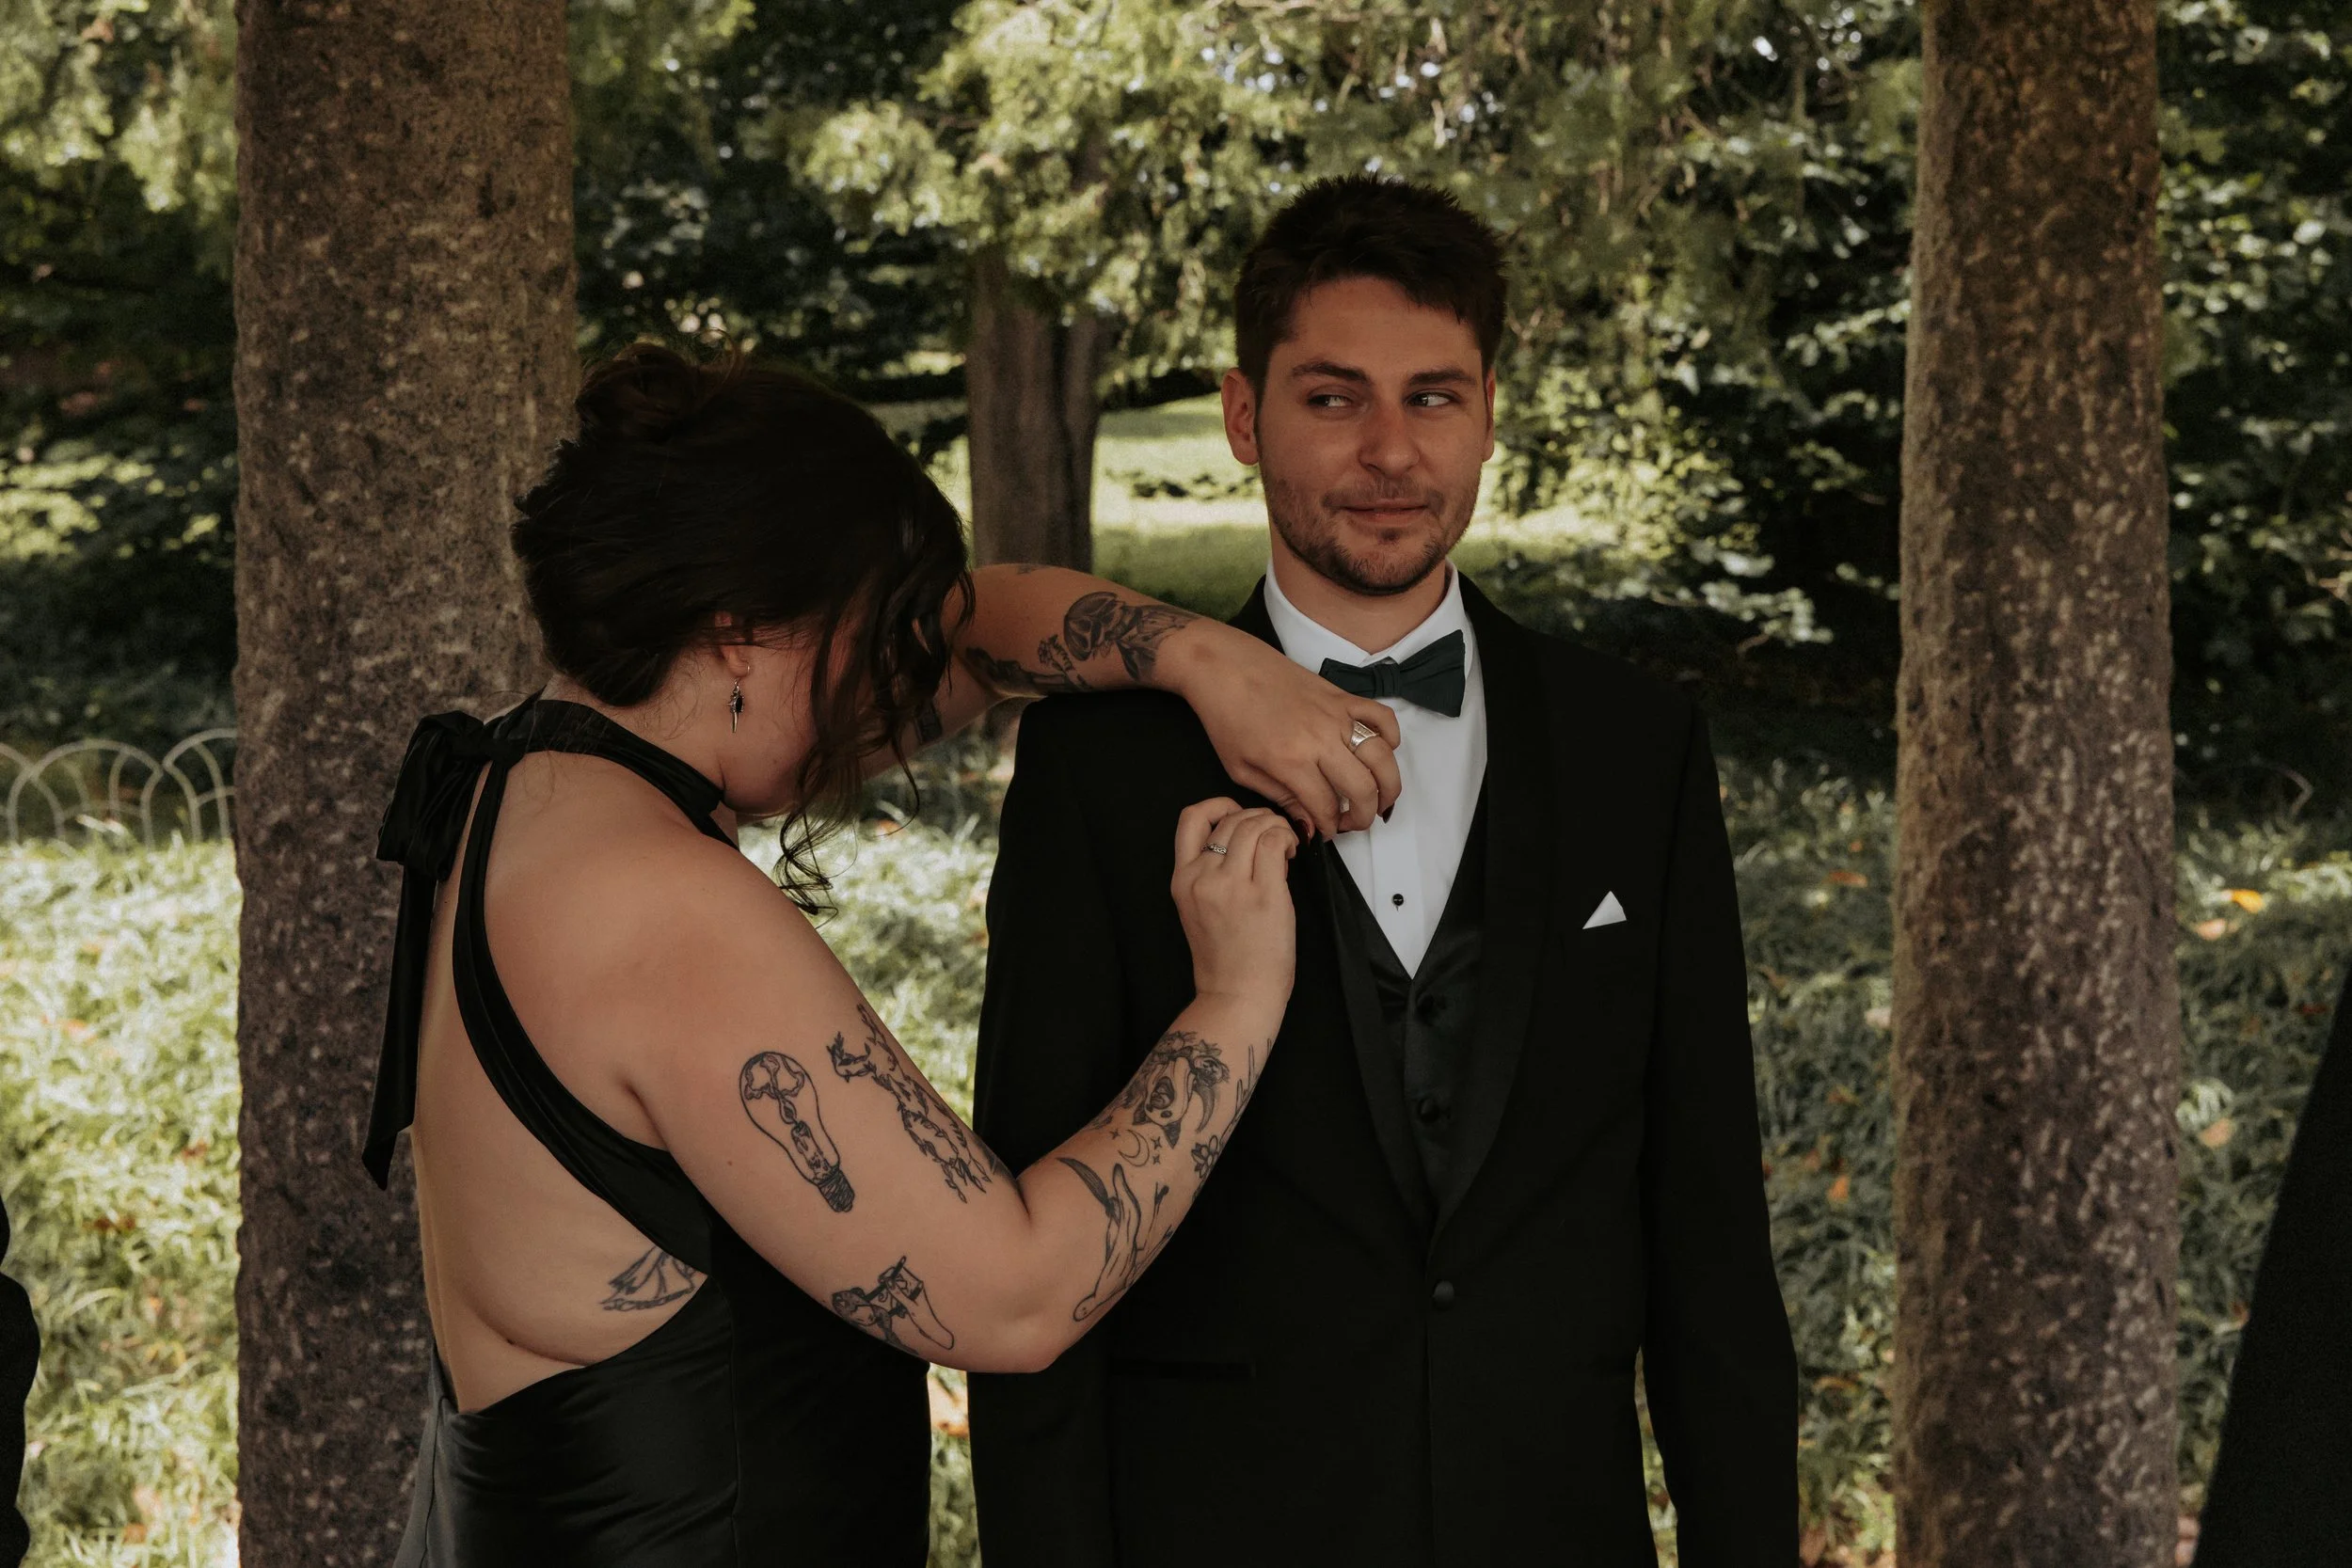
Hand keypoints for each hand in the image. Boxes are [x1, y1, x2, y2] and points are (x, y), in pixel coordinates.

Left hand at [1169, 624, 1402, 837]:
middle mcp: (1320, 738)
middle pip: (1363, 787)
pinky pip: (1382, 717)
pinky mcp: (1342, 696)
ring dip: (1388, 785)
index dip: (1331, 827)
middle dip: (1364, 815)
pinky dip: (1391, 736)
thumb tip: (1308, 824)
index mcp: (1290, 761)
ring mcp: (1336, 715)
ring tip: (1380, 799)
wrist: (1225, 668)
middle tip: (1356, 822)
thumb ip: (1280, 798)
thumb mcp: (1241, 769)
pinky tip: (1382, 752)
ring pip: (1382, 757)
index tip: (1328, 831)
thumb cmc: (1227, 717)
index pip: (1327, 807)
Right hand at [1169, 798, 1298, 1007]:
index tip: (1237, 815)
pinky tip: (1291, 853)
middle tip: (1273, 834)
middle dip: (1257, 817)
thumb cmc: (1226, 959)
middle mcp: (1202, 877)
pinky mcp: (1263, 894)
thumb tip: (1251, 842)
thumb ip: (1215, 873)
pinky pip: (1275, 843)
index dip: (1217, 805)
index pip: (1191, 818)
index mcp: (1183, 880)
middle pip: (1230, 818)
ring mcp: (1231, 885)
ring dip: (1275, 825)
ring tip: (1285, 845)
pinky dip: (1287, 838)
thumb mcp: (1201, 909)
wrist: (1237, 995)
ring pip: (1254, 825)